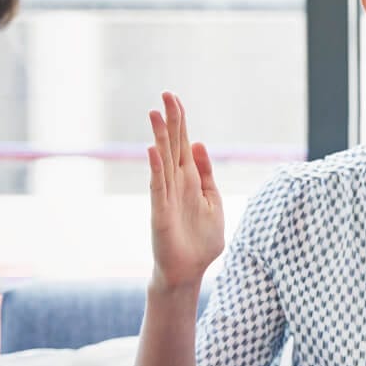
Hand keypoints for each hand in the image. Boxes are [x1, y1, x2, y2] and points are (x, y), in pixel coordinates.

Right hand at [146, 91, 224, 292]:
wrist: (189, 271)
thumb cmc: (201, 240)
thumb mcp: (213, 201)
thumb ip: (207, 174)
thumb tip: (198, 144)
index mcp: (190, 179)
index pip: (183, 144)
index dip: (180, 122)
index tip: (174, 98)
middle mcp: (176, 183)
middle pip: (172, 146)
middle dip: (170, 121)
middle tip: (166, 94)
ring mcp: (167, 196)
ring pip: (162, 161)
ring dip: (159, 137)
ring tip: (155, 113)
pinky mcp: (160, 212)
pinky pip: (157, 187)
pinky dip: (155, 168)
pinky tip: (153, 150)